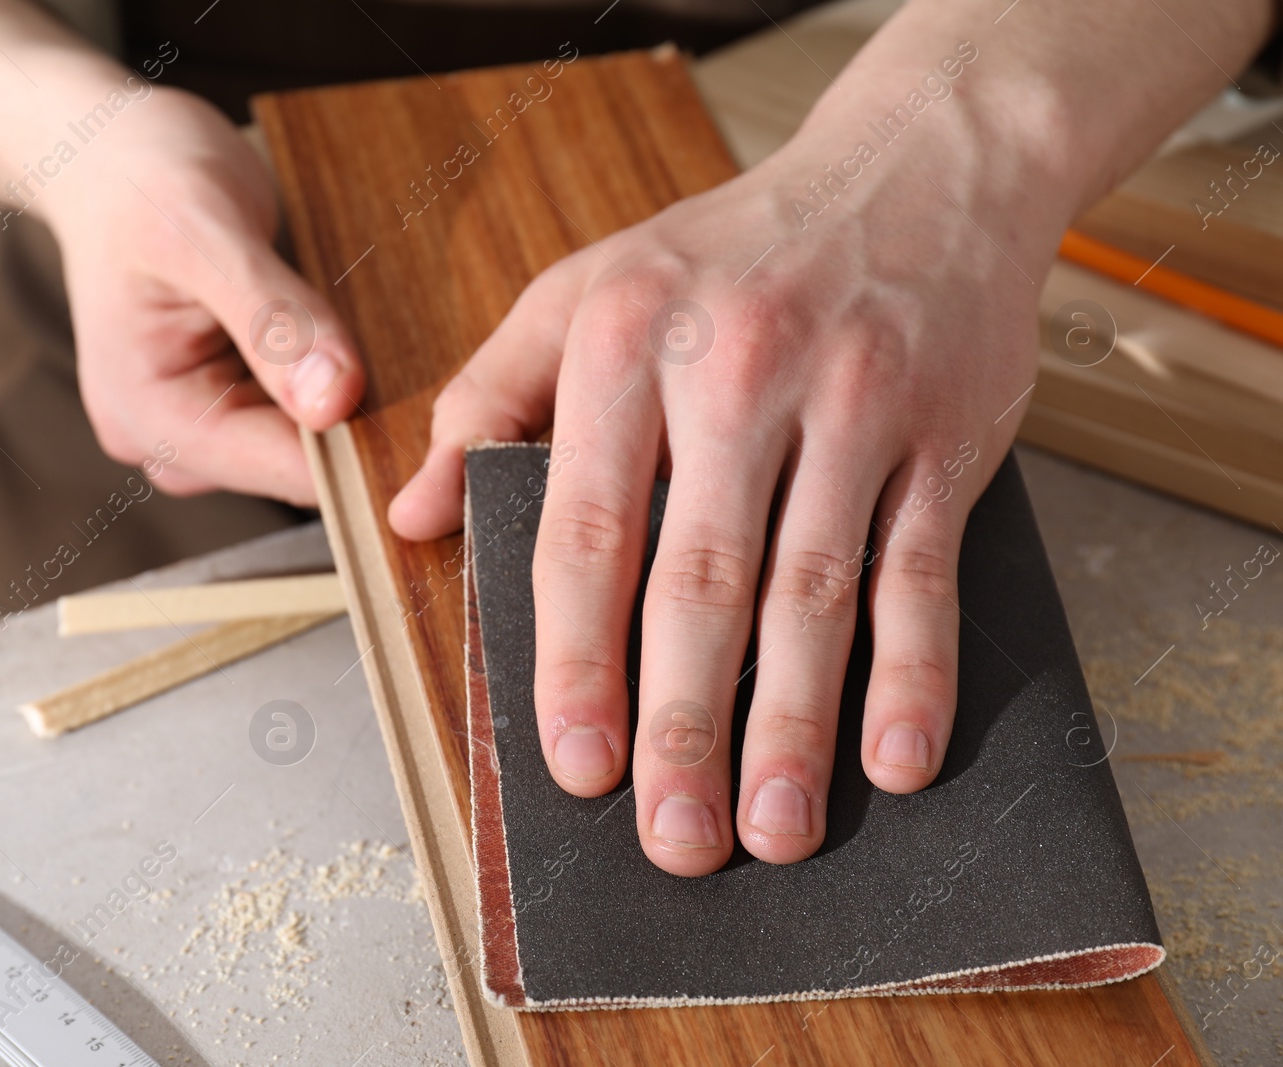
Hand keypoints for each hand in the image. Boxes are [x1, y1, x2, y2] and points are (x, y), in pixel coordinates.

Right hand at [0, 0, 364, 505]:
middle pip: (304, 468)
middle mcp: (169, 444)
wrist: (106, 153)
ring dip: (354, 400)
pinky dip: (336, 383)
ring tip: (375, 332)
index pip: (288, 472)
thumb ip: (273, 319)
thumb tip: (334, 402)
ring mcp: (198, 431)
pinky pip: (303, 416)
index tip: (435, 410)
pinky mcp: (225, 408)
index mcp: (150, 419)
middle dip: (362, 422)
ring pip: (311, 445)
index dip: (366, 448)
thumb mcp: (205, 229)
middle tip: (414, 354)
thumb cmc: (143, 177)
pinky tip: (348, 337)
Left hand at [389, 118, 1054, 874]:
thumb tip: (411, 514)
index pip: (586, 528)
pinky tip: (894, 757)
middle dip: (683, 726)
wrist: (916, 167)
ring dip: (793, 725)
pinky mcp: (942, 434)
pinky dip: (913, 670)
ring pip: (814, 591)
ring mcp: (851, 405)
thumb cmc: (731, 246)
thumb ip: (488, 399)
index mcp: (628, 346)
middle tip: (672, 842)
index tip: (572, 766)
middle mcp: (739, 374)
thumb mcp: (584, 289)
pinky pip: (922, 568)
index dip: (576, 659)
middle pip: (702, 582)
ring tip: (770, 830)